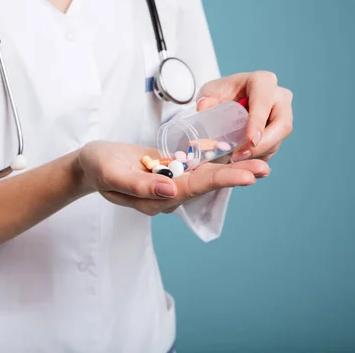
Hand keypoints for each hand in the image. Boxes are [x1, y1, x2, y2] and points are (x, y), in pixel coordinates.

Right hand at [77, 141, 268, 215]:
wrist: (91, 163)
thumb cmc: (98, 167)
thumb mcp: (112, 174)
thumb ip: (139, 185)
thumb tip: (171, 191)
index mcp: (156, 199)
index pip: (193, 188)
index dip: (221, 180)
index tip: (247, 176)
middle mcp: (168, 194)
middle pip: (206, 184)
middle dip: (235, 176)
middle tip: (264, 168)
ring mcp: (171, 183)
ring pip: (205, 176)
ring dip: (231, 169)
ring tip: (259, 163)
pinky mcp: (171, 171)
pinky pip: (196, 167)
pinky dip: (216, 161)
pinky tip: (234, 155)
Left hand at [196, 71, 292, 161]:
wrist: (227, 99)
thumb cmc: (221, 92)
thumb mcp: (210, 92)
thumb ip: (206, 98)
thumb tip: (203, 107)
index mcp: (262, 81)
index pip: (264, 102)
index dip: (259, 122)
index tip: (251, 140)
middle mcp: (279, 96)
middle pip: (282, 124)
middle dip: (263, 144)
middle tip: (240, 155)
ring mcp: (283, 114)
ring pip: (278, 139)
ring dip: (259, 152)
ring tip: (235, 158)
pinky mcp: (279, 131)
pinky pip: (274, 147)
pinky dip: (258, 155)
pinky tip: (242, 158)